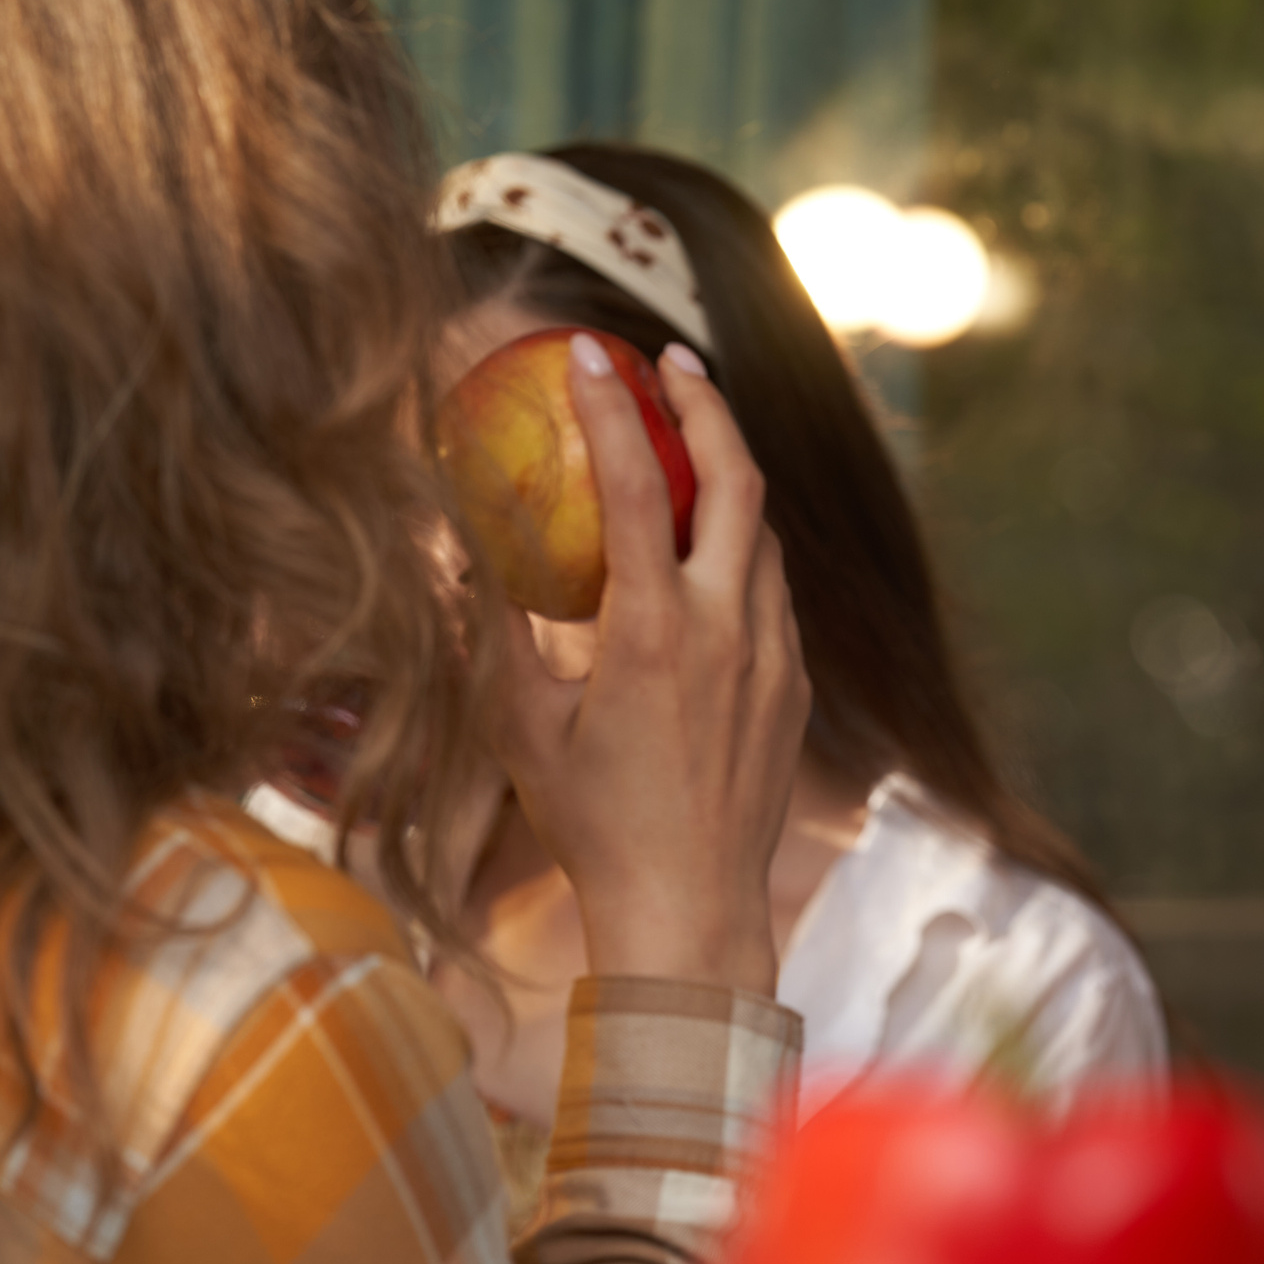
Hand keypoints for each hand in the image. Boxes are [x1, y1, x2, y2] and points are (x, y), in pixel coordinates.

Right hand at [486, 337, 808, 994]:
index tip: (590, 354)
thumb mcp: (522, 723)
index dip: (614, 409)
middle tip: (669, 363)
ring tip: (688, 435)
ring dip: (729, 472)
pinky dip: (743, 545)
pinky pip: (773, 590)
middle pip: (738, 480)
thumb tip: (469, 547)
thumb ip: (499, 626)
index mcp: (654, 632)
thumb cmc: (591, 824)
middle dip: (705, 406)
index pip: (641, 487)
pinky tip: (711, 542)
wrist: (689, 908)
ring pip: (764, 533)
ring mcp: (774, 657)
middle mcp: (728, 631)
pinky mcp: (794, 686)